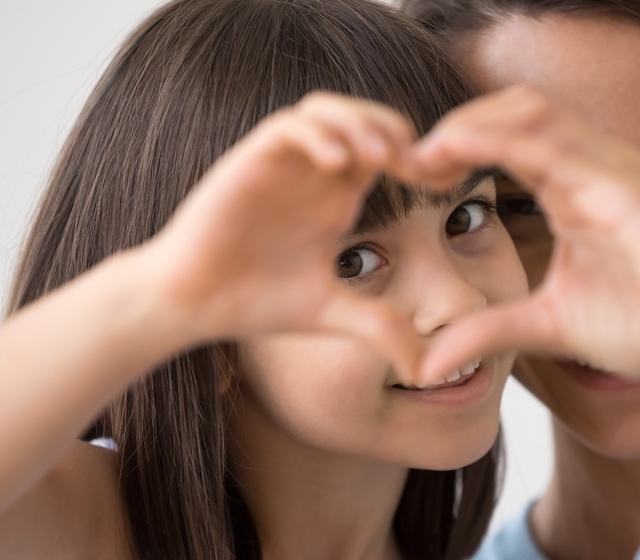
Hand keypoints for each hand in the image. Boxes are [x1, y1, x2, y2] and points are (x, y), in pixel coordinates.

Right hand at [142, 93, 422, 381]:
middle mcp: (313, 174)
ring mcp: (282, 164)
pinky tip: (335, 166)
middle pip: (366, 118)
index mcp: (337, 199)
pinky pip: (289, 127)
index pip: (388, 154)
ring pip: (327, 109)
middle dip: (397, 132)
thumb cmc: (256, 302)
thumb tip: (428, 369)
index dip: (422, 160)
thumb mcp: (334, 314)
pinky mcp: (250, 161)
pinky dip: (316, 135)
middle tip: (417, 167)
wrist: (194, 302)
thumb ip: (381, 327)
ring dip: (359, 123)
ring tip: (381, 157)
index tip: (446, 183)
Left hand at [412, 86, 639, 403]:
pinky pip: (558, 148)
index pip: (506, 138)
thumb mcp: (542, 325)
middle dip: (455, 126)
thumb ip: (486, 332)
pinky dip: (501, 141)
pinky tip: (459, 152)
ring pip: (532, 113)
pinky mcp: (628, 190)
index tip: (411, 175)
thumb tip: (424, 365)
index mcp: (571, 188)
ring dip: (470, 124)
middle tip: (409, 161)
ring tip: (425, 155)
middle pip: (513, 111)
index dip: (455, 147)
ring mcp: (612, 171)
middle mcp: (591, 168)